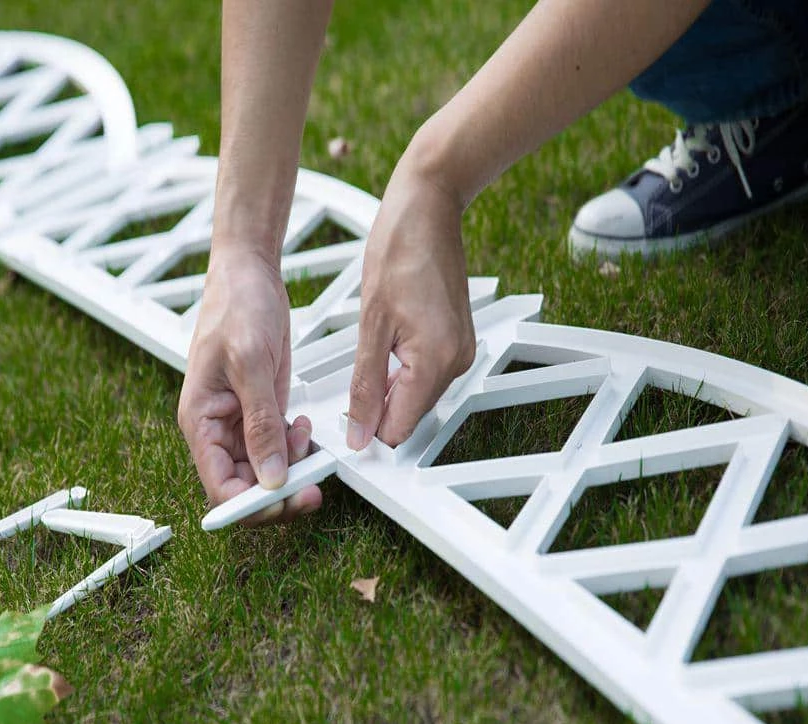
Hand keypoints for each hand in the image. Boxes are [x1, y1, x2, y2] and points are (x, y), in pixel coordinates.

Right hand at [178, 247, 322, 524]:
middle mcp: (217, 430)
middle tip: (312, 485)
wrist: (250, 274)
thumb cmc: (236, 307)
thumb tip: (269, 477)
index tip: (284, 501)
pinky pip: (279, 448)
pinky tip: (304, 427)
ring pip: (266, 472)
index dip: (251, 505)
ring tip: (308, 443)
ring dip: (292, 467)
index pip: (220, 487)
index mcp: (199, 423)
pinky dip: (297, 447)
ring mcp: (241, 424)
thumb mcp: (250, 365)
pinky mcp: (262, 413)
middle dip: (279, 492)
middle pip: (245, 488)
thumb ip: (260, 424)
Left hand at [347, 160, 474, 449]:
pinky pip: (427, 374)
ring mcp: (462, 352)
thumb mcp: (370, 326)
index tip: (345, 427)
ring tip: (368, 356)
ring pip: (418, 396)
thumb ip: (364, 386)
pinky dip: (402, 372)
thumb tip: (360, 431)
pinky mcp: (459, 341)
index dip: (369, 432)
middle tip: (349, 387)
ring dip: (390, 390)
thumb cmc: (399, 250)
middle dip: (379, 410)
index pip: (401, 427)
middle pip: (411, 415)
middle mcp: (457, 362)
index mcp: (435, 361)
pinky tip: (385, 347)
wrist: (428, 207)